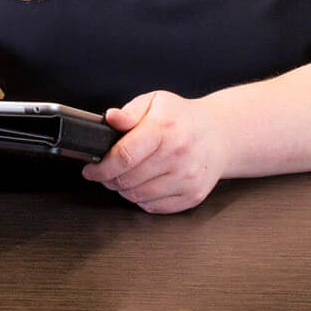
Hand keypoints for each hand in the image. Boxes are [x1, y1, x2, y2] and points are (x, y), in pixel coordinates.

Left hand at [81, 90, 227, 213]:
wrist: (219, 133)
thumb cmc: (182, 118)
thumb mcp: (155, 103)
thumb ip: (129, 113)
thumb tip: (111, 118)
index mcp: (165, 129)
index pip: (124, 156)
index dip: (101, 167)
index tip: (91, 169)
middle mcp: (178, 155)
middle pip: (128, 180)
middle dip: (109, 179)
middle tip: (105, 172)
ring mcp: (187, 178)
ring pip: (138, 196)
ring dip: (124, 190)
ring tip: (124, 177)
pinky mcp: (192, 196)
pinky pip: (154, 207)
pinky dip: (142, 199)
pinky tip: (144, 184)